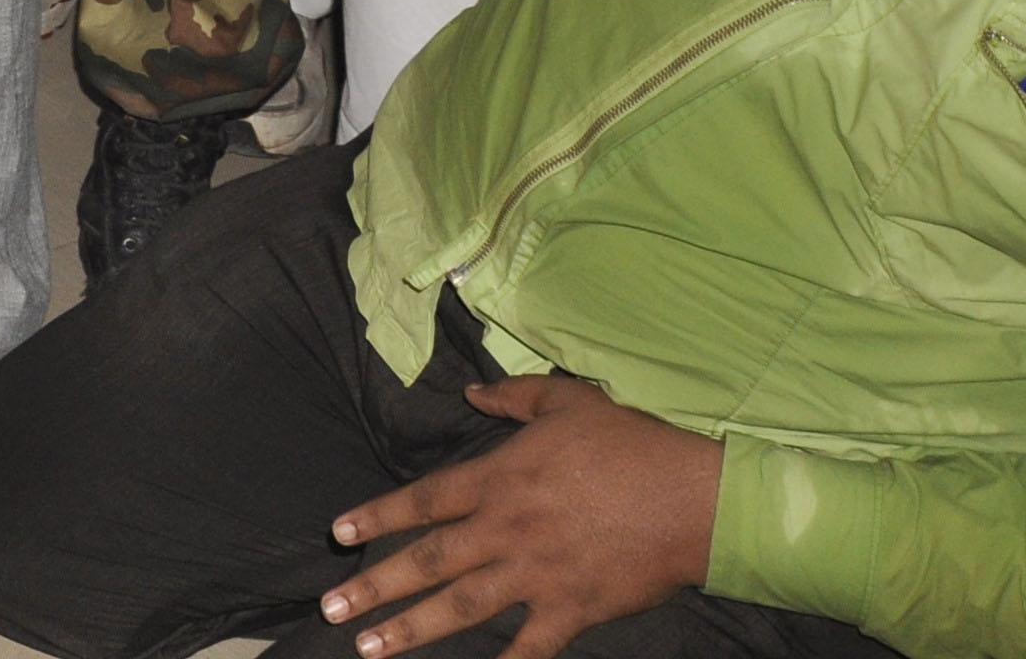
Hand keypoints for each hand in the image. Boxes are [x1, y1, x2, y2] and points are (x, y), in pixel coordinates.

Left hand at [321, 376, 720, 658]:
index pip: (423, 501)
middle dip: (375, 586)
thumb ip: (512, 398)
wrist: (692, 498)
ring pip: (461, 606)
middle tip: (333, 607)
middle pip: (427, 561)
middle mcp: (506, 529)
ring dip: (412, 629)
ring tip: (370, 648)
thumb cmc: (630, 444)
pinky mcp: (572, 609)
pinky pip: (529, 646)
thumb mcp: (566, 400)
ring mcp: (536, 573)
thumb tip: (471, 392)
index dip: (377, 516)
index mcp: (499, 479)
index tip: (339, 533)